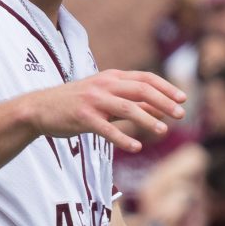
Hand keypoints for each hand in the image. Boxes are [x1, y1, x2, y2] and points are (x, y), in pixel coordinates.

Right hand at [22, 69, 185, 153]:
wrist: (40, 108)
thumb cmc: (78, 104)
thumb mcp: (107, 98)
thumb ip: (133, 102)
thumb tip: (161, 108)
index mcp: (112, 77)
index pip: (145, 78)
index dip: (166, 88)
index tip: (183, 99)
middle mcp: (104, 84)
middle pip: (140, 89)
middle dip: (163, 101)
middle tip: (180, 115)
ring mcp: (93, 100)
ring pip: (127, 107)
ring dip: (147, 119)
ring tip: (163, 131)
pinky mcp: (82, 117)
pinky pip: (106, 129)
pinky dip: (122, 138)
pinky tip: (136, 148)